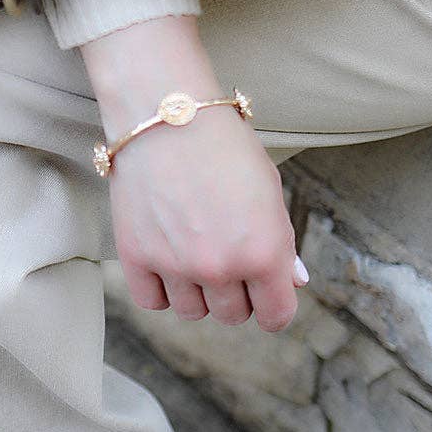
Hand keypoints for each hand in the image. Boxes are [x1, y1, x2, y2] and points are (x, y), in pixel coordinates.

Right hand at [81, 16, 307, 331]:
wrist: (168, 115)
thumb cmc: (226, 147)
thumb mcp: (269, 191)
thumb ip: (282, 243)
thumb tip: (295, 282)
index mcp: (265, 253)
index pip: (275, 316)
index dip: (273, 305)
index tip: (265, 293)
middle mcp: (221, 268)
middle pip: (232, 315)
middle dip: (235, 291)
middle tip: (224, 252)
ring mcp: (176, 266)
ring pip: (193, 311)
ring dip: (197, 290)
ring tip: (193, 248)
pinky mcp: (136, 257)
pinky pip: (154, 301)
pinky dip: (161, 288)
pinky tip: (166, 257)